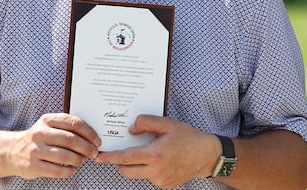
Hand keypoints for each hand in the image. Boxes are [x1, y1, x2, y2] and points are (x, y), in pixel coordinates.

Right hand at [9, 113, 100, 178]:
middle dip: (87, 148)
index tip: (97, 140)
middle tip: (94, 153)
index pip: (73, 123)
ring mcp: (35, 150)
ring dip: (78, 160)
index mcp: (47, 120)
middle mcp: (40, 133)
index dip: (89, 132)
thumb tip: (91, 137)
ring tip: (82, 160)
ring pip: (65, 156)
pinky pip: (57, 171)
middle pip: (71, 140)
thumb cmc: (38, 139)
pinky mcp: (33, 166)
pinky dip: (69, 171)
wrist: (12, 151)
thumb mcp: (48, 126)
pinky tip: (72, 169)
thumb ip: (66, 127)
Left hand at [95, 115, 220, 188]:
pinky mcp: (164, 186)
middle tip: (125, 151)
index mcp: (154, 154)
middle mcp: (155, 171)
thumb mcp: (167, 124)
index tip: (98, 157)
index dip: (109, 158)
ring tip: (151, 152)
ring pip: (137, 174)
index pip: (124, 158)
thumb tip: (131, 129)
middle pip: (126, 170)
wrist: (208, 156)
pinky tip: (161, 160)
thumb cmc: (189, 137)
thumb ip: (146, 123)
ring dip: (137, 165)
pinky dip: (149, 169)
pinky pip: (149, 177)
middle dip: (121, 162)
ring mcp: (160, 181)